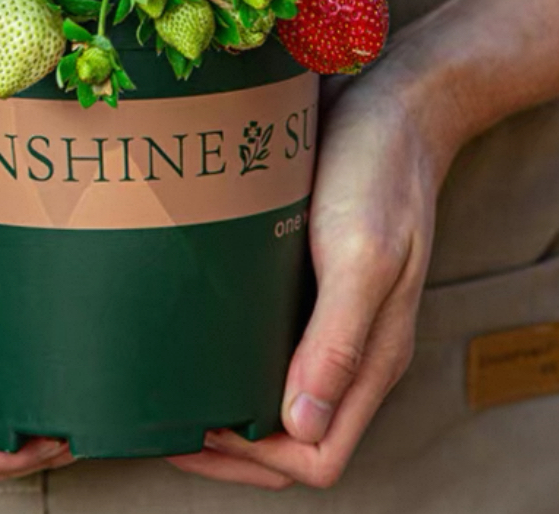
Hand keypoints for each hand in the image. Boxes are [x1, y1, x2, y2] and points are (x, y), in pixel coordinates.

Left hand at [169, 65, 455, 489]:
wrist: (394, 96)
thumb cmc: (381, 170)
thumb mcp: (362, 254)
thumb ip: (339, 342)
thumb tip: (301, 427)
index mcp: (374, 355)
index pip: (317, 454)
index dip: (255, 461)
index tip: (193, 431)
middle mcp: (351, 343)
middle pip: (290, 433)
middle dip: (229, 443)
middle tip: (164, 418)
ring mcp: (328, 309)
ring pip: (274, 384)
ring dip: (225, 395)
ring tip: (167, 380)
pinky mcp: (306, 271)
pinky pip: (267, 332)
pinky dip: (229, 343)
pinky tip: (190, 324)